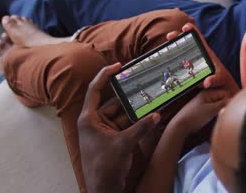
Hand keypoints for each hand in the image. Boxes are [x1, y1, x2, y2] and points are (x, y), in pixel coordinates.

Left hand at [78, 63, 160, 192]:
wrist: (104, 190)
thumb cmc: (104, 167)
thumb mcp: (123, 144)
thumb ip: (141, 128)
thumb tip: (157, 115)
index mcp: (89, 119)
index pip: (95, 90)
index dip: (105, 75)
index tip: (118, 65)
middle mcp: (95, 122)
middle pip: (114, 102)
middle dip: (130, 96)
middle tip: (145, 84)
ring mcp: (105, 131)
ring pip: (123, 114)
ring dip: (137, 110)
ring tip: (152, 99)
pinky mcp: (114, 140)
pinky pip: (127, 125)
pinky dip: (138, 122)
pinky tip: (151, 117)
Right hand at [166, 23, 239, 95]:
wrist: (221, 86)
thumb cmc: (222, 80)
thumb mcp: (219, 79)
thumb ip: (214, 80)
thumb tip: (206, 83)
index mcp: (205, 52)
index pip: (198, 37)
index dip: (192, 29)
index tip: (185, 28)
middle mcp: (197, 54)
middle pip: (185, 42)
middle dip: (176, 36)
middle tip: (170, 36)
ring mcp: (191, 61)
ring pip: (179, 51)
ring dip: (171, 47)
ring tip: (164, 46)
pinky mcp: (187, 69)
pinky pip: (178, 62)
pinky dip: (170, 59)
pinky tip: (162, 60)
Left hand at [171, 88, 228, 135]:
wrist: (180, 125)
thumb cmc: (195, 116)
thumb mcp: (212, 109)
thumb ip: (224, 104)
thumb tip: (234, 101)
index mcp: (208, 92)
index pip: (225, 93)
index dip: (228, 100)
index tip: (227, 108)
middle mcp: (206, 95)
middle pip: (222, 98)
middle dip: (224, 105)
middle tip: (222, 113)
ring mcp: (204, 103)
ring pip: (218, 105)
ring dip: (220, 110)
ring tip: (217, 117)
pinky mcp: (203, 110)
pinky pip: (214, 109)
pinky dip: (215, 113)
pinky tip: (213, 119)